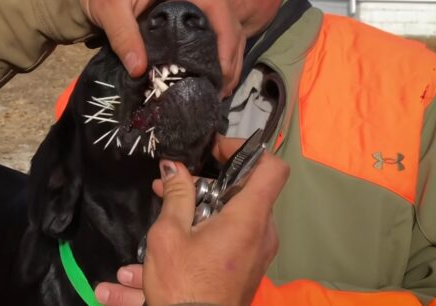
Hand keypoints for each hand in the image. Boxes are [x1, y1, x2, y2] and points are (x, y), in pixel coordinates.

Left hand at [79, 0, 243, 95]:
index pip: (215, 5)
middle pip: (226, 15)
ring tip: (221, 85)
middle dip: (230, 52)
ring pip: (224, 20)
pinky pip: (211, 22)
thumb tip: (139, 70)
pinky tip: (211, 70)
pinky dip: (216, 46)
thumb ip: (123, 38)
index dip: (224, 38)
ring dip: (227, 52)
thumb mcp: (108, 10)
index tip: (222, 69)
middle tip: (223, 87)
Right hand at [94, 137, 288, 305]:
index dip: (245, 151)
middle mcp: (262, 233)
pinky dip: (206, 229)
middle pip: (245, 191)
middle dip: (206, 183)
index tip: (215, 151)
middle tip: (171, 184)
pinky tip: (175, 237)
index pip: (271, 168)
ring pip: (234, 215)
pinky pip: (231, 236)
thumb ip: (176, 195)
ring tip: (164, 209)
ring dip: (201, 207)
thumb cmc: (184, 285)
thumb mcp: (170, 234)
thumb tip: (174, 167)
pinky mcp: (248, 267)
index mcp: (249, 219)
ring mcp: (258, 252)